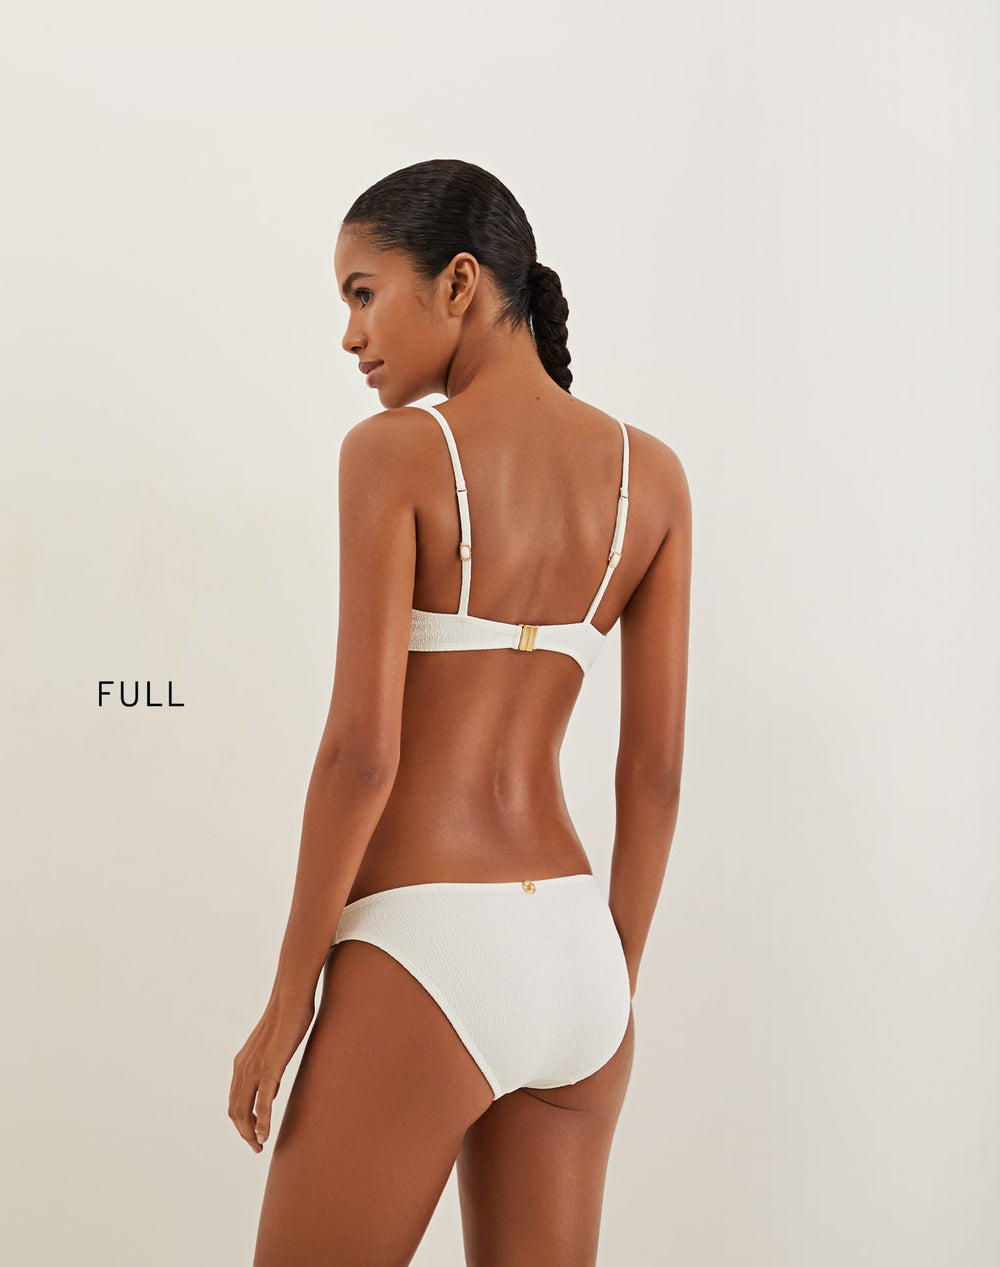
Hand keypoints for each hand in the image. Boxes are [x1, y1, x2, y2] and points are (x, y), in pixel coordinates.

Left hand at [229, 999, 314, 1152]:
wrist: (291, 997)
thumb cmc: (288, 1017)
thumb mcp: (273, 1047)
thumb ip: (268, 1068)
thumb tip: (271, 1088)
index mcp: (241, 1063)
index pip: (234, 1100)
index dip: (241, 1121)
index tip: (253, 1134)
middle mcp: (242, 1068)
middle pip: (235, 1111)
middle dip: (243, 1133)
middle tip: (256, 1148)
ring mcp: (254, 1069)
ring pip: (244, 1111)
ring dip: (250, 1134)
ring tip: (259, 1147)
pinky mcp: (269, 1069)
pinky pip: (262, 1104)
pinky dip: (262, 1124)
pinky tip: (265, 1137)